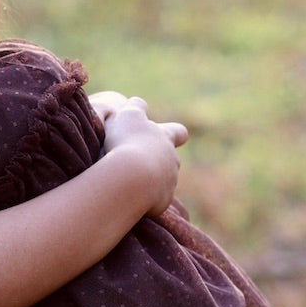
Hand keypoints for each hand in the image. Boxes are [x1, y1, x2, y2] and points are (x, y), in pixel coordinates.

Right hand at [90, 92, 187, 215]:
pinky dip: (144, 200)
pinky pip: (154, 202)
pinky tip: (128, 197)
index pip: (178, 132)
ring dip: (151, 182)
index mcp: (165, 138)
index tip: (173, 134)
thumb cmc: (128, 142)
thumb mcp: (128, 116)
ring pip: (164, 182)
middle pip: (171, 161)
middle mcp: (172, 161)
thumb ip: (135, 107)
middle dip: (159, 162)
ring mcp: (169, 183)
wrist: (132, 178)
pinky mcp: (162, 203)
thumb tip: (138, 103)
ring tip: (129, 182)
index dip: (174, 132)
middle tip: (139, 162)